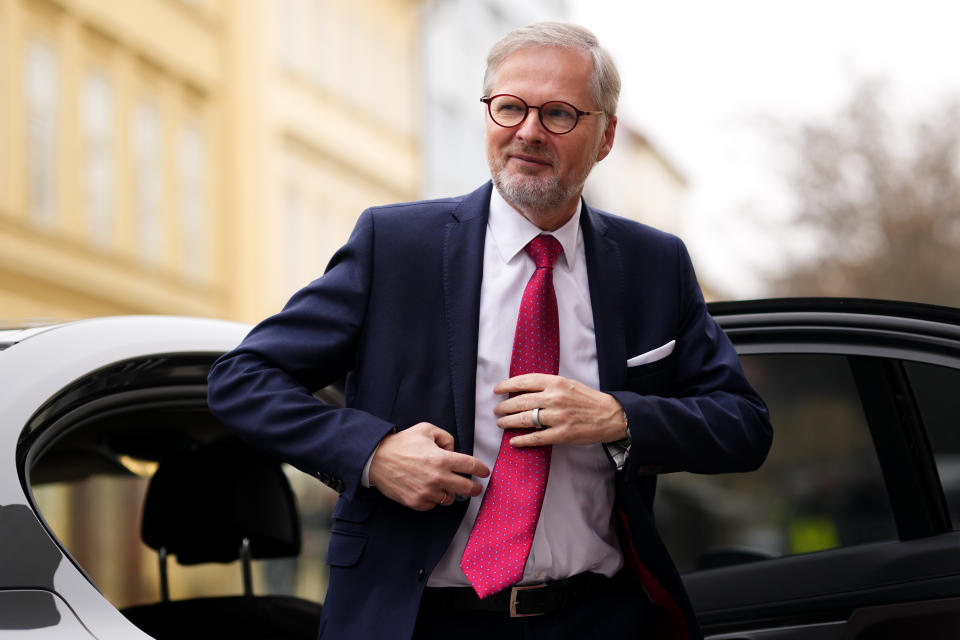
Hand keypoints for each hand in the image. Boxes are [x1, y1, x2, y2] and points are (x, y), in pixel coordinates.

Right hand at [369, 422, 489, 510]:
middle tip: (475, 487)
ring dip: (450, 493)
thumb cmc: (402, 443)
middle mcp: (437, 477)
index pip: (470, 466)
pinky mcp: (416, 502)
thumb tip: (454, 451)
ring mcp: (426, 492)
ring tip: (444, 486)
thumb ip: (446, 438)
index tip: (484, 471)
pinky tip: (428, 490)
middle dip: (474, 488)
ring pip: (450, 499)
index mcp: (441, 459)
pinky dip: (434, 499)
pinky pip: (433, 505)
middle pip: (467, 488)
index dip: (481, 469)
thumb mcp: (426, 430)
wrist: (376, 459)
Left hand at [493, 374, 626, 447]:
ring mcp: (558, 417)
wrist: (611, 415)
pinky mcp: (562, 434)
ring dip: (509, 422)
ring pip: (525, 419)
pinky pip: (536, 437)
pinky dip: (522, 439)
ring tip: (501, 423)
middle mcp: (555, 398)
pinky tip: (514, 440)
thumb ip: (548, 385)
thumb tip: (523, 389)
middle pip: (521, 401)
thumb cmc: (588, 399)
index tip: (497, 390)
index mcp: (556, 382)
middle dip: (504, 406)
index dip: (507, 385)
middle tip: (497, 410)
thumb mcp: (568, 384)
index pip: (524, 381)